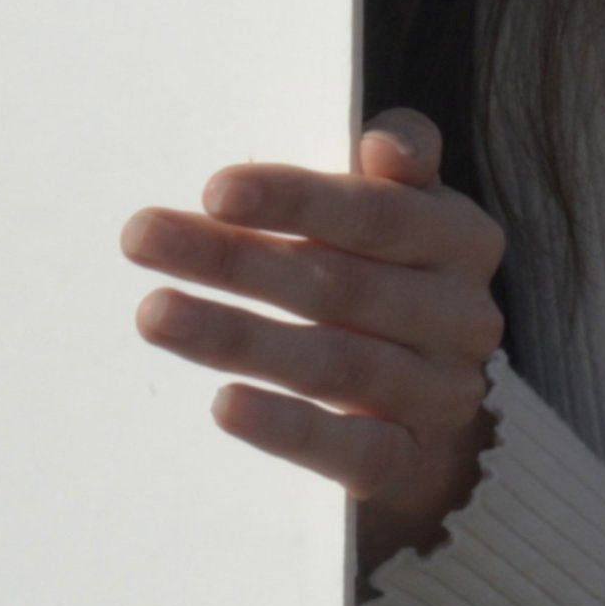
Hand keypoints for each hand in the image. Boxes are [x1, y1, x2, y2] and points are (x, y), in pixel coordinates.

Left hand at [124, 111, 509, 568]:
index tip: (214, 190)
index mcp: (463, 242)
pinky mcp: (409, 461)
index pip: (380, 214)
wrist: (434, 420)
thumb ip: (398, 171)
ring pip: (335, 363)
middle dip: (236, 259)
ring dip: (238, 337)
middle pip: (341, 285)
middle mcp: (463, 317)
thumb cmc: (391, 286)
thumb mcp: (404, 218)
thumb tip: (383, 144)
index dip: (299, 200)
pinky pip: (351, 448)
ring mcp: (440, 393)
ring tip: (153, 313)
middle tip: (142, 237)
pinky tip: (223, 404)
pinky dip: (287, 427)